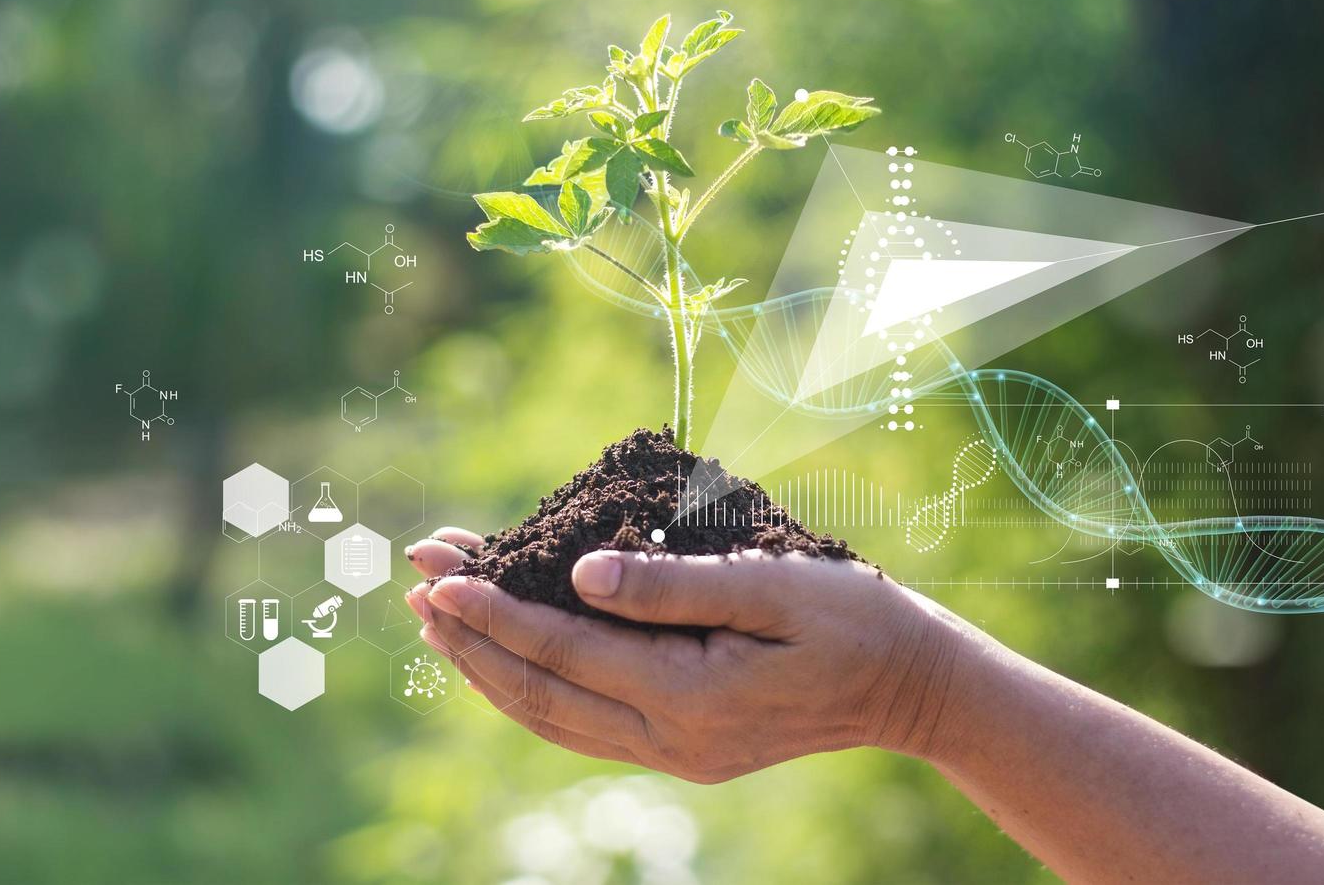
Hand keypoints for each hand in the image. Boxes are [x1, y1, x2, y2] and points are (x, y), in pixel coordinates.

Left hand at [403, 528, 963, 782]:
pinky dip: (531, 689)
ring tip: (438, 621)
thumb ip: (673, 584)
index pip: (562, 650)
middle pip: (540, 692)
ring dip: (488, 669)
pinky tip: (505, 658)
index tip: (438, 572)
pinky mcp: (682, 749)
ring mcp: (674, 752)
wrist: (909, 688)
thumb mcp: (771, 584)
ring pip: (553, 717)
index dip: (493, 611)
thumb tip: (579, 576)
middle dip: (469, 639)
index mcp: (689, 695)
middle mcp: (670, 738)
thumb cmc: (850, 618)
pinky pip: (581, 725)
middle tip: (414, 583)